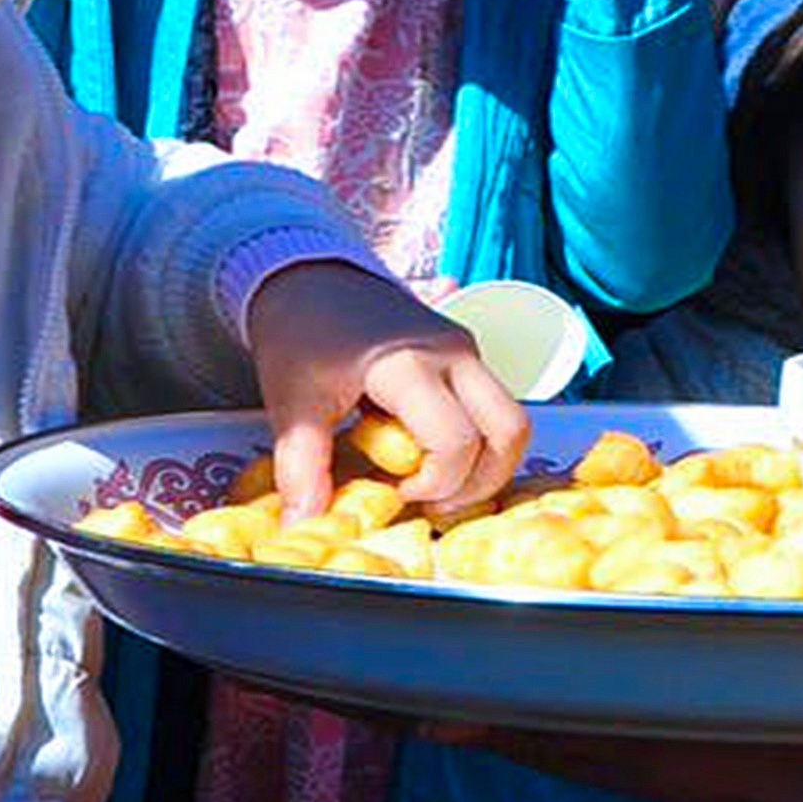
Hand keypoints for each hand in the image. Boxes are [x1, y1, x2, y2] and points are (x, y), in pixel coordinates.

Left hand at [245, 256, 527, 517]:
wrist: (307, 275)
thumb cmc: (299, 332)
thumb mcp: (291, 402)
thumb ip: (301, 468)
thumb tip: (304, 527)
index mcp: (408, 363)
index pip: (456, 441)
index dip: (434, 483)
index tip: (394, 490)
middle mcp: (452, 353)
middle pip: (508, 431)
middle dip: (480, 482)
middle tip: (432, 499)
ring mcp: (465, 350)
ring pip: (511, 421)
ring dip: (487, 464)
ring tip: (438, 482)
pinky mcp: (465, 354)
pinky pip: (494, 407)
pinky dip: (479, 442)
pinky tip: (433, 453)